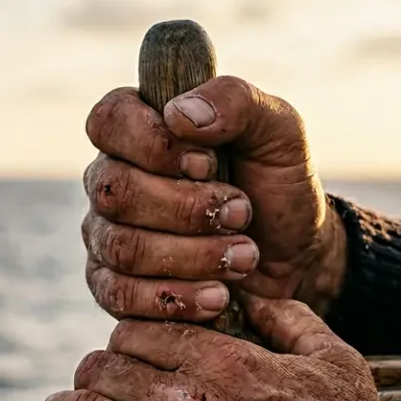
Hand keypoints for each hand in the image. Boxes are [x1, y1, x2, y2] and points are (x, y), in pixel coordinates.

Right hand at [82, 78, 347, 322]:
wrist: (294, 257)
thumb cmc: (276, 185)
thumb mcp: (278, 131)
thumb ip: (236, 101)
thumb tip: (180, 113)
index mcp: (137, 128)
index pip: (109, 121)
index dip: (155, 145)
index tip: (209, 163)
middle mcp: (111, 179)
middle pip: (116, 192)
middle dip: (187, 209)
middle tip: (243, 213)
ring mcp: (105, 235)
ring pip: (123, 248)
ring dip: (193, 256)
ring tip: (245, 257)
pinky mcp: (113, 287)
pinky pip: (120, 296)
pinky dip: (176, 298)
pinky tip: (218, 296)